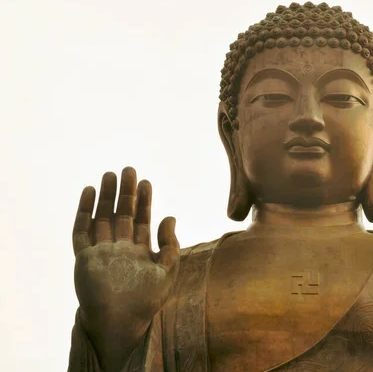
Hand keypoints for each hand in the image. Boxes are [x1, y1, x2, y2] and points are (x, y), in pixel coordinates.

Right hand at [72, 167, 179, 362]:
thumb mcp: (167, 272)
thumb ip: (171, 245)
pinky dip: (85, 211)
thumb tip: (170, 217)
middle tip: (128, 170)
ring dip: (106, 197)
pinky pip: (82, 230)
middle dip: (126, 193)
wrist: (120, 321)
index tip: (146, 182)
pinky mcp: (84, 257)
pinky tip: (89, 193)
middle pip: (122, 214)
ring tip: (109, 175)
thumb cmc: (146, 301)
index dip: (144, 201)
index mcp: (140, 251)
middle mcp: (120, 248)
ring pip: (103, 217)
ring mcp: (101, 251)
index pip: (142, 220)